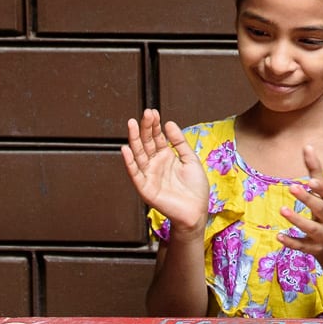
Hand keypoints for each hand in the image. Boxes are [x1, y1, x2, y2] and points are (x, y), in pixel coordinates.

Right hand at [122, 110, 212, 237]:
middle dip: (145, 128)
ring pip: (139, 154)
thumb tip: (169, 123)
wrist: (197, 211)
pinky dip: (129, 162)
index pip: (156, 137)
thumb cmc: (195, 189)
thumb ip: (179, 142)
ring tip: (132, 124)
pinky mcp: (146, 188)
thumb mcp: (190, 159)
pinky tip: (126, 149)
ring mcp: (149, 175)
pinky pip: (135, 174)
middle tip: (146, 113)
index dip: (154, 125)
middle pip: (146, 143)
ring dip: (135, 139)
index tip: (153, 112)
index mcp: (166, 157)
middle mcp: (155, 164)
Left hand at [282, 142, 322, 269]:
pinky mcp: (314, 248)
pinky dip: (291, 242)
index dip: (321, 188)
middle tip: (292, 188)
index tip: (310, 180)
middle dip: (308, 200)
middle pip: (321, 209)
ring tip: (282, 210)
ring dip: (297, 220)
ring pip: (311, 228)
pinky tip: (278, 236)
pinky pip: (303, 246)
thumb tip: (307, 145)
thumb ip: (316, 171)